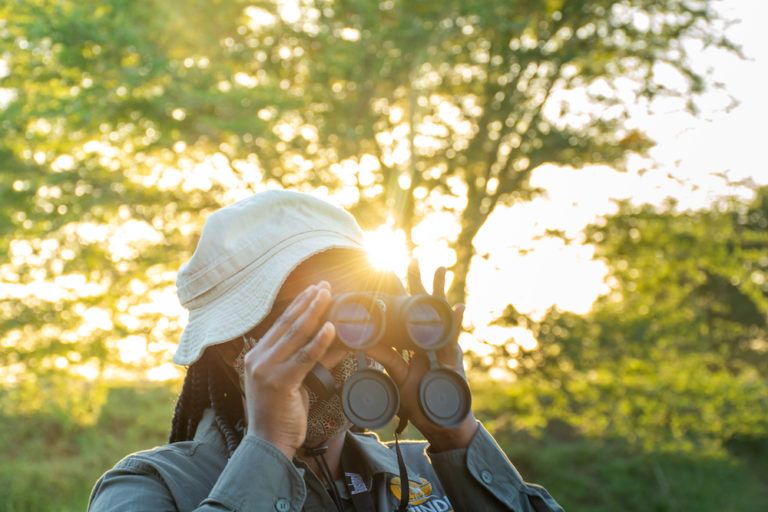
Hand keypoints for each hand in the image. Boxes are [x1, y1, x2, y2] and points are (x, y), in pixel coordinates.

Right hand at [242, 281, 343, 458]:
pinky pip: (304, 357)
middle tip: (325, 286)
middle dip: (308, 302)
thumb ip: (309, 360)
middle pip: (287, 323)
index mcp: (256, 356)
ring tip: (329, 297)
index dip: (298, 305)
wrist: (268, 442)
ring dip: (314, 312)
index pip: (280, 323)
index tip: (313, 290)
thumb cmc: (280, 413)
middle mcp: (257, 359)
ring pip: (295, 334)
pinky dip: (319, 341)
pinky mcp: (279, 382)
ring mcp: (266, 369)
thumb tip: (335, 341)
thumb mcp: (292, 381)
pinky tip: (331, 329)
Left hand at [367, 260, 477, 450]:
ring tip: (440, 269)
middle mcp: (427, 339)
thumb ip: (384, 358)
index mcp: (411, 341)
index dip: (396, 293)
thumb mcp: (397, 376)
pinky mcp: (454, 356)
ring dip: (440, 291)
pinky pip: (455, 335)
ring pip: (441, 313)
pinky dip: (457, 321)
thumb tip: (360, 340)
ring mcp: (443, 345)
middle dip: (418, 282)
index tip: (387, 270)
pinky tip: (459, 306)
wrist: (441, 422)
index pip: (401, 312)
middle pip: (421, 305)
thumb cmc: (420, 401)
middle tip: (412, 258)